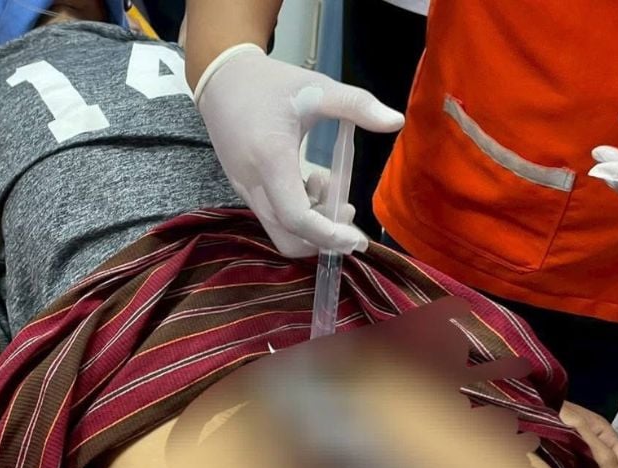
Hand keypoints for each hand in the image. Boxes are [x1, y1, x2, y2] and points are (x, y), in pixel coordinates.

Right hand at [193, 44, 404, 257]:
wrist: (221, 79)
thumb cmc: (271, 83)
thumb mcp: (317, 88)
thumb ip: (356, 104)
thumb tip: (396, 121)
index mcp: (270, 160)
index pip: (297, 218)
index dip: (328, 235)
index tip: (357, 237)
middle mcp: (252, 183)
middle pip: (288, 237)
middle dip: (324, 237)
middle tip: (349, 212)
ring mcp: (244, 190)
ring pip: (280, 230)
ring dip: (312, 223)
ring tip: (328, 185)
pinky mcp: (244, 189)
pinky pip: (273, 217)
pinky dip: (299, 213)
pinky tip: (311, 183)